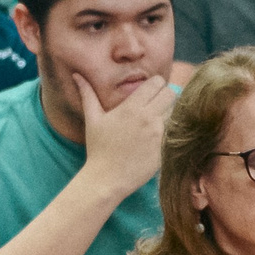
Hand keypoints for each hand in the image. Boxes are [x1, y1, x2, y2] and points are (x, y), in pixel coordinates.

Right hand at [75, 69, 174, 197]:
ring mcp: (159, 134)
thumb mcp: (93, 119)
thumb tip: (77, 75)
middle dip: (166, 96)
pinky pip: (177, 131)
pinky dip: (173, 130)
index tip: (150, 92)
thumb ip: (88, 94)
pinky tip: (162, 136)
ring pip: (177, 111)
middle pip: (171, 93)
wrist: (106, 179)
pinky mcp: (166, 148)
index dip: (156, 85)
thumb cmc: (98, 149)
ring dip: (170, 113)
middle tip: (158, 105)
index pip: (157, 82)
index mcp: (131, 107)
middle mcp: (148, 117)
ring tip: (159, 121)